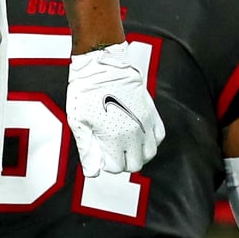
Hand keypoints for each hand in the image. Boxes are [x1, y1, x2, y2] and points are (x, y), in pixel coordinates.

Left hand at [66, 42, 164, 176]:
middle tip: (111, 149)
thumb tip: (92, 172)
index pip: (116, 168)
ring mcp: (145, 123)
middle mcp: (134, 134)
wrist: (102, 65)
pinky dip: (151, 140)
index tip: (99, 152)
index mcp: (115, 138)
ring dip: (138, 153)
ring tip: (125, 144)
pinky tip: (138, 134)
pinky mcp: (151, 111)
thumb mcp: (78, 122)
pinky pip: (159, 136)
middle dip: (122, 161)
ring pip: (150, 153)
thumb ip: (87, 150)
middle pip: (135, 164)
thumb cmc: (86, 91)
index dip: (106, 163)